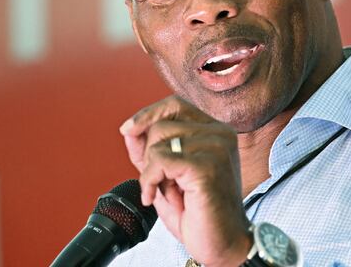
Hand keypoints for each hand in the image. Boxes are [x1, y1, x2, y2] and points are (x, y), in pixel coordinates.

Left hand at [120, 95, 251, 266]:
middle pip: (161, 125)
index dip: (149, 113)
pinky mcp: (207, 166)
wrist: (222, 245)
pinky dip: (151, 181)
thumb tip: (129, 129)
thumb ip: (149, 151)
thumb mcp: (166, 176)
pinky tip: (163, 199)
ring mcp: (216, 147)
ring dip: (153, 173)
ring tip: (171, 193)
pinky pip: (160, 161)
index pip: (176, 105)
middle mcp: (220, 134)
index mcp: (215, 131)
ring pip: (158, 143)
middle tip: (166, 184)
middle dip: (151, 157)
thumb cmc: (199, 213)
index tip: (128, 129)